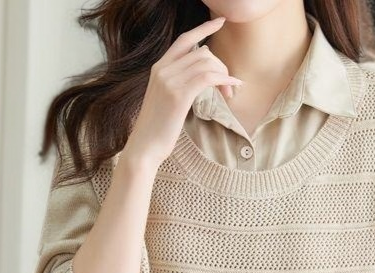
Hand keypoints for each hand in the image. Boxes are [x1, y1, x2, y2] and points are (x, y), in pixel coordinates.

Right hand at [121, 15, 243, 169]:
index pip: (184, 40)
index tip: (220, 22)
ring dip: (224, 76)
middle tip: (229, 87)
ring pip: (207, 63)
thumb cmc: (157, 130)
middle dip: (221, 66)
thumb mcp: (165, 101)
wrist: (144, 148)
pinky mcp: (178, 95)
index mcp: (159, 68)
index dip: (203, 29)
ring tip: (229, 94)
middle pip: (202, 52)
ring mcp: (169, 81)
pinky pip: (207, 77)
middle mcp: (163, 69)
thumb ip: (177, 85)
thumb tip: (198, 81)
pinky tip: (230, 89)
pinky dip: (223, 81)